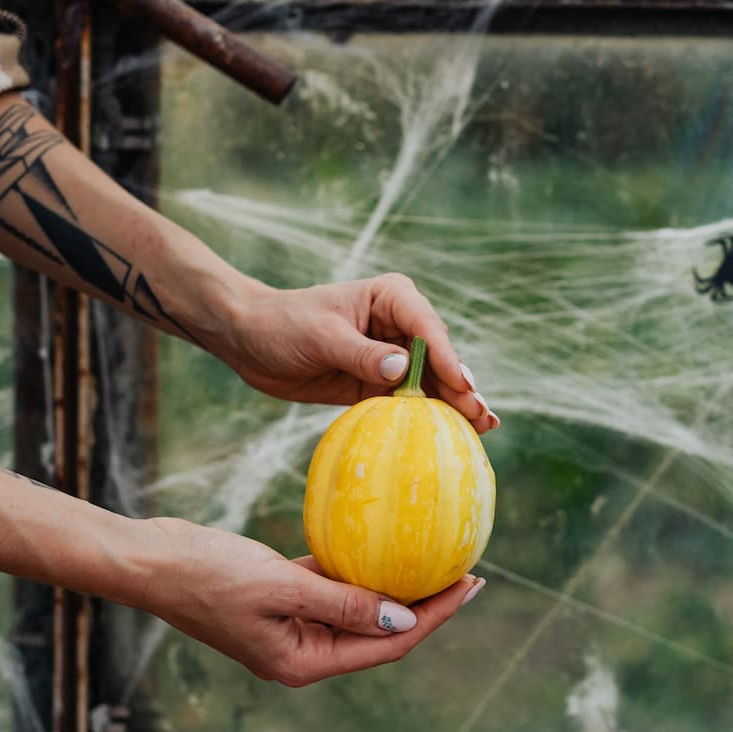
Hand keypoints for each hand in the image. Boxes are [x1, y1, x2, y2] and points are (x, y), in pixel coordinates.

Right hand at [136, 518, 482, 685]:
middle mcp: (303, 652)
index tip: (473, 584)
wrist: (150, 561)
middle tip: (470, 570)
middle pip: (382, 630)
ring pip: (360, 607)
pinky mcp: (280, 597)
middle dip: (428, 604)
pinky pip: (332, 585)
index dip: (435, 616)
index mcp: (303, 662)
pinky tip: (385, 541)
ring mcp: (291, 626)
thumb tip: (404, 617)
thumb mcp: (279, 587)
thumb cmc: (206, 574)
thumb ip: (341, 603)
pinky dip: (359, 568)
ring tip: (439, 556)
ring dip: (397, 585)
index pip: (389, 643)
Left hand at [213, 273, 497, 432]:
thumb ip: (363, 354)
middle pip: (440, 358)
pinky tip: (453, 434)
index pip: (428, 328)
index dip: (448, 359)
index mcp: (391, 297)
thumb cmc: (283, 325)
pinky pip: (408, 401)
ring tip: (482, 429)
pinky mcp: (378, 382)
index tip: (462, 386)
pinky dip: (427, 417)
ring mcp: (392, 355)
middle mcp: (399, 324)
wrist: (249, 340)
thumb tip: (404, 369)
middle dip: (461, 386)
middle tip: (483, 416)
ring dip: (453, 404)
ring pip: (431, 382)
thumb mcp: (322, 337)